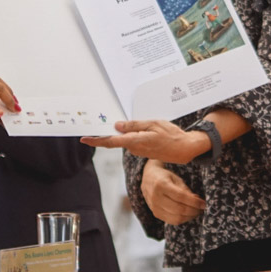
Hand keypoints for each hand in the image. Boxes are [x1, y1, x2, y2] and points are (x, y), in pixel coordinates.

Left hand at [82, 120, 206, 163]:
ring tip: (124, 120)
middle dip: (110, 131)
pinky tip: (136, 128)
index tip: (85, 139)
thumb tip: (117, 126)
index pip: (111, 142)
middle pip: (117, 139)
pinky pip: (132, 141)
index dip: (97, 140)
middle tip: (102, 120)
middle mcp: (135, 148)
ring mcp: (139, 151)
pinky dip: (130, 135)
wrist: (185, 149)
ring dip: (123, 132)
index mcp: (136, 141)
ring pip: (125, 139)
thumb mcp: (153, 124)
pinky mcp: (143, 151)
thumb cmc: (172, 135)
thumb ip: (134, 125)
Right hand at [140, 159, 204, 225]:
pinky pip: (172, 221)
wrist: (148, 179)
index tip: (203, 203)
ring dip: (190, 217)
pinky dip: (183, 219)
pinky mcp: (156, 214)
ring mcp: (154, 207)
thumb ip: (186, 190)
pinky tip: (188, 214)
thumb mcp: (176, 179)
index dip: (194, 202)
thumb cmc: (165, 177)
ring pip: (176, 218)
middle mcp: (156, 197)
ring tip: (196, 211)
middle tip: (201, 208)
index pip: (181, 196)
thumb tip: (198, 201)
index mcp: (161, 185)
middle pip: (179, 209)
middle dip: (194, 211)